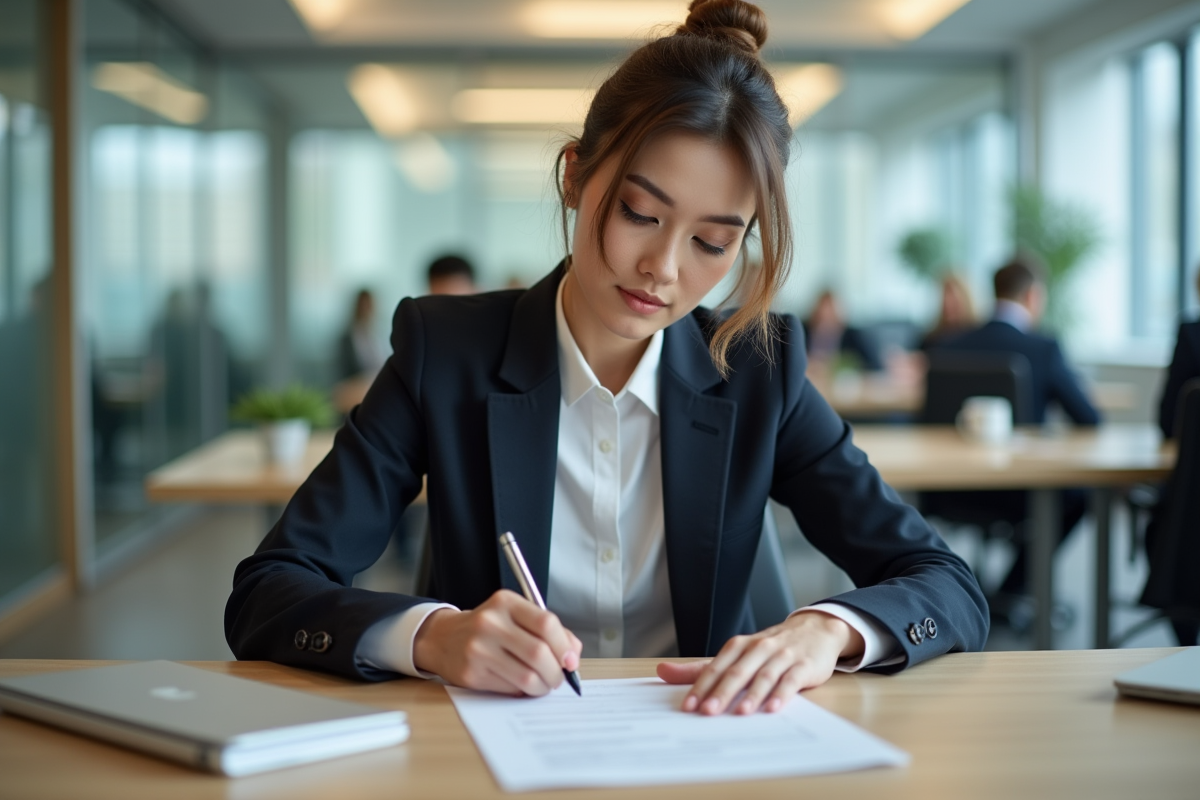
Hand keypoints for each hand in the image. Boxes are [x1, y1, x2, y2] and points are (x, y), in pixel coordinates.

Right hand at [412, 589, 581, 695]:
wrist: (443, 639)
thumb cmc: (488, 628)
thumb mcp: (515, 616)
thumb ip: (548, 630)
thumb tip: (572, 655)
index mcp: (505, 603)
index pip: (546, 623)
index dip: (564, 646)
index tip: (570, 660)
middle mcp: (490, 623)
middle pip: (539, 653)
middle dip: (556, 672)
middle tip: (558, 678)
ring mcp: (478, 649)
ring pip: (526, 676)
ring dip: (542, 686)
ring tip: (543, 684)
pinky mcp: (471, 674)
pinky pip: (510, 688)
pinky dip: (523, 691)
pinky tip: (521, 685)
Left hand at [656, 610, 863, 714]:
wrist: (814, 630)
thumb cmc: (770, 648)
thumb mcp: (735, 654)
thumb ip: (700, 667)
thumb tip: (662, 672)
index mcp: (739, 646)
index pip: (716, 667)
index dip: (701, 686)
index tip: (689, 706)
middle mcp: (758, 649)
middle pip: (737, 672)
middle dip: (722, 692)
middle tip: (709, 712)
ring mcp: (782, 656)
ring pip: (763, 676)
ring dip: (752, 695)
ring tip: (740, 713)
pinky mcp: (803, 666)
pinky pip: (791, 681)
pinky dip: (782, 695)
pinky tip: (773, 708)